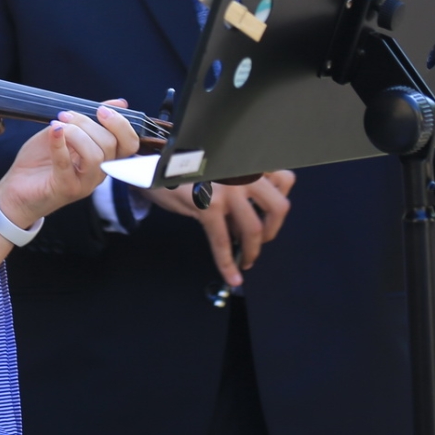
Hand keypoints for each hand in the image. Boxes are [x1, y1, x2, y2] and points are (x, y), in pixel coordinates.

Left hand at [0, 103, 139, 228]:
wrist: (16, 190)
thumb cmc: (41, 161)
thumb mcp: (67, 132)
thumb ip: (91, 119)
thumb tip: (120, 103)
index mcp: (104, 160)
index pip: (130, 144)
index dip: (121, 124)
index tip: (101, 110)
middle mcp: (99, 174)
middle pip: (111, 145)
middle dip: (88, 123)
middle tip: (66, 115)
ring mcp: (84, 184)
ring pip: (95, 156)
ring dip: (76, 133)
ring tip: (57, 124)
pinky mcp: (65, 189)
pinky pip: (66, 164)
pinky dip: (59, 144)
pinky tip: (53, 131)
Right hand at [147, 170, 296, 288]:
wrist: (150, 164)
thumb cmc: (185, 167)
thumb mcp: (220, 168)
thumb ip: (241, 184)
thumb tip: (252, 218)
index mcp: (247, 158)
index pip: (285, 180)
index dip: (278, 202)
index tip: (269, 215)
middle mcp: (242, 170)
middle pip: (278, 207)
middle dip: (273, 230)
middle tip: (262, 240)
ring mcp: (227, 188)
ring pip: (255, 228)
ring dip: (252, 251)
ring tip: (245, 260)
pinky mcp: (208, 205)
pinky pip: (223, 241)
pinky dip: (227, 264)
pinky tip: (231, 276)